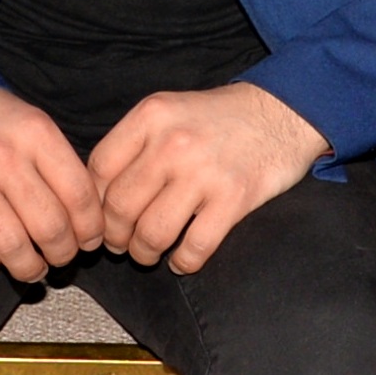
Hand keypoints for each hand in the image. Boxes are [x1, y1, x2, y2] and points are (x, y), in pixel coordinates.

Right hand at [0, 85, 103, 281]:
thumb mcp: (31, 122)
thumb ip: (57, 163)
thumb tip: (84, 217)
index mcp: (36, 133)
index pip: (78, 195)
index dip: (90, 229)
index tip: (89, 241)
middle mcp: (4, 155)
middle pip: (49, 226)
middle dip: (62, 254)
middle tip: (61, 258)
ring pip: (10, 245)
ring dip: (27, 267)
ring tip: (31, 268)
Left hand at [89, 82, 326, 273]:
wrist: (282, 111)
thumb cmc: (218, 117)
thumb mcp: (169, 111)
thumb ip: (135, 143)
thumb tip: (99, 193)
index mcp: (150, 116)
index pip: (99, 170)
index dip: (93, 202)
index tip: (100, 218)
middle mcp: (172, 143)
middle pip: (120, 207)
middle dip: (115, 236)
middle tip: (121, 244)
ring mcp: (203, 172)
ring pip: (152, 233)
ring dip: (144, 253)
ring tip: (148, 253)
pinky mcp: (235, 198)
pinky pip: (194, 248)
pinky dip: (183, 263)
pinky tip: (182, 260)